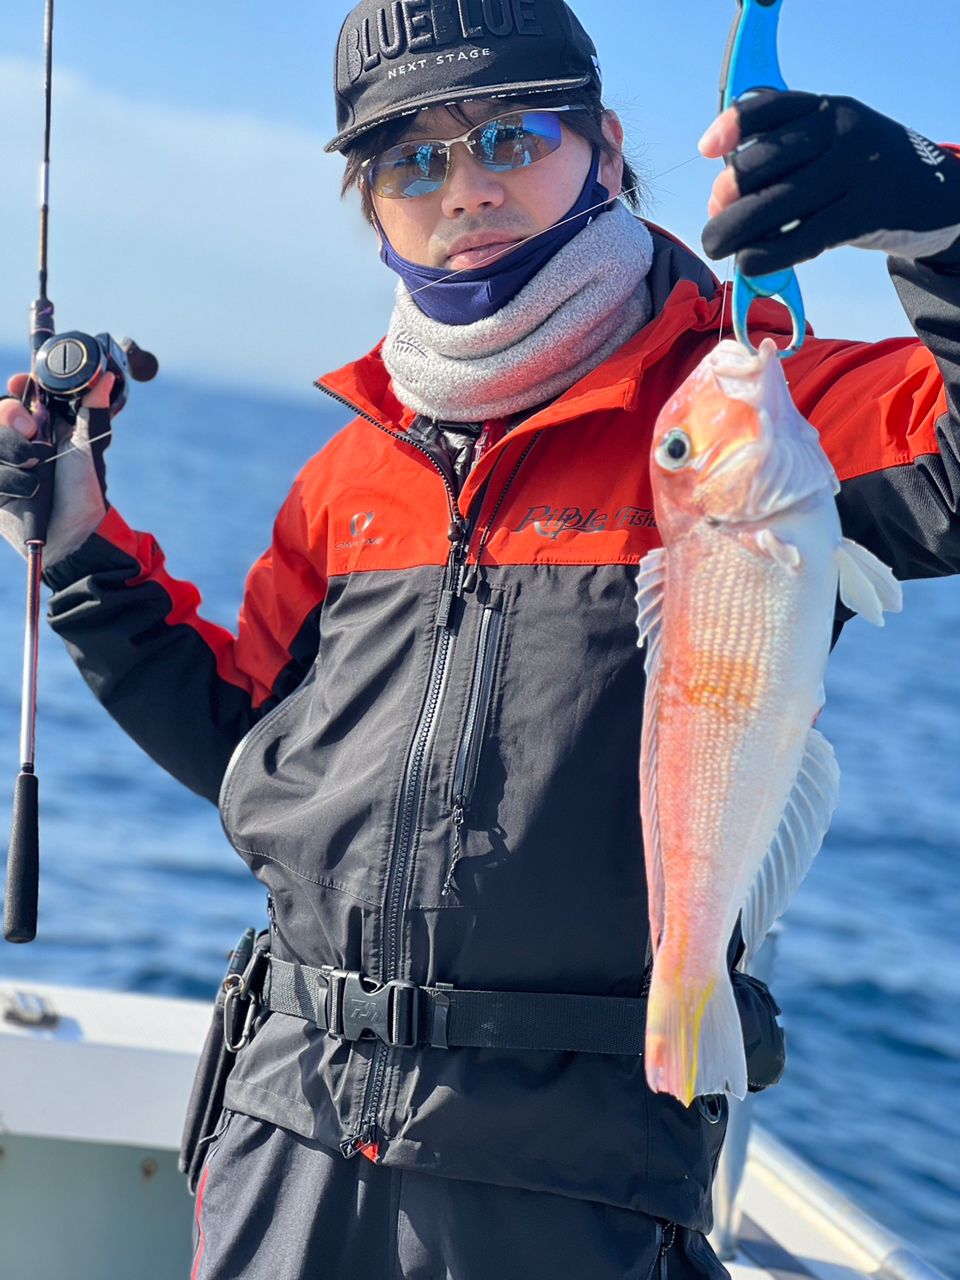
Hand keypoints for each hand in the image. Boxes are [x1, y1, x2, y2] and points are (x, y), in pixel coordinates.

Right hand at [0, 373, 113, 565]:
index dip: (18, 386)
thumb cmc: (82, 492)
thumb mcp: (87, 447)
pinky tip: (27, 490)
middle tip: (31, 430)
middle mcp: (17, 441)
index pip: (18, 396)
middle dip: (10, 417)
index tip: (20, 382)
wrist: (72, 535)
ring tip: (35, 469)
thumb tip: (105, 377)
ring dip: (11, 451)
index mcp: (40, 427)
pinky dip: (7, 479)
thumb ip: (91, 410)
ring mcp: (3, 464)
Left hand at [698, 91, 959, 274]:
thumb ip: (783, 158)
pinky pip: (804, 238)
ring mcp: (856, 171)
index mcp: (827, 108)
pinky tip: (749, 263)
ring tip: (718, 245)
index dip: (734, 126)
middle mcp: (842, 132)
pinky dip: (769, 254)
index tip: (705, 151)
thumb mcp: (831, 144)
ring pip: (780, 203)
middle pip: (767, 160)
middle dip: (730, 192)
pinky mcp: (864, 213)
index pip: (773, 107)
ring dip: (738, 229)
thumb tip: (720, 199)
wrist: (932, 192)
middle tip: (714, 215)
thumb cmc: (859, 174)